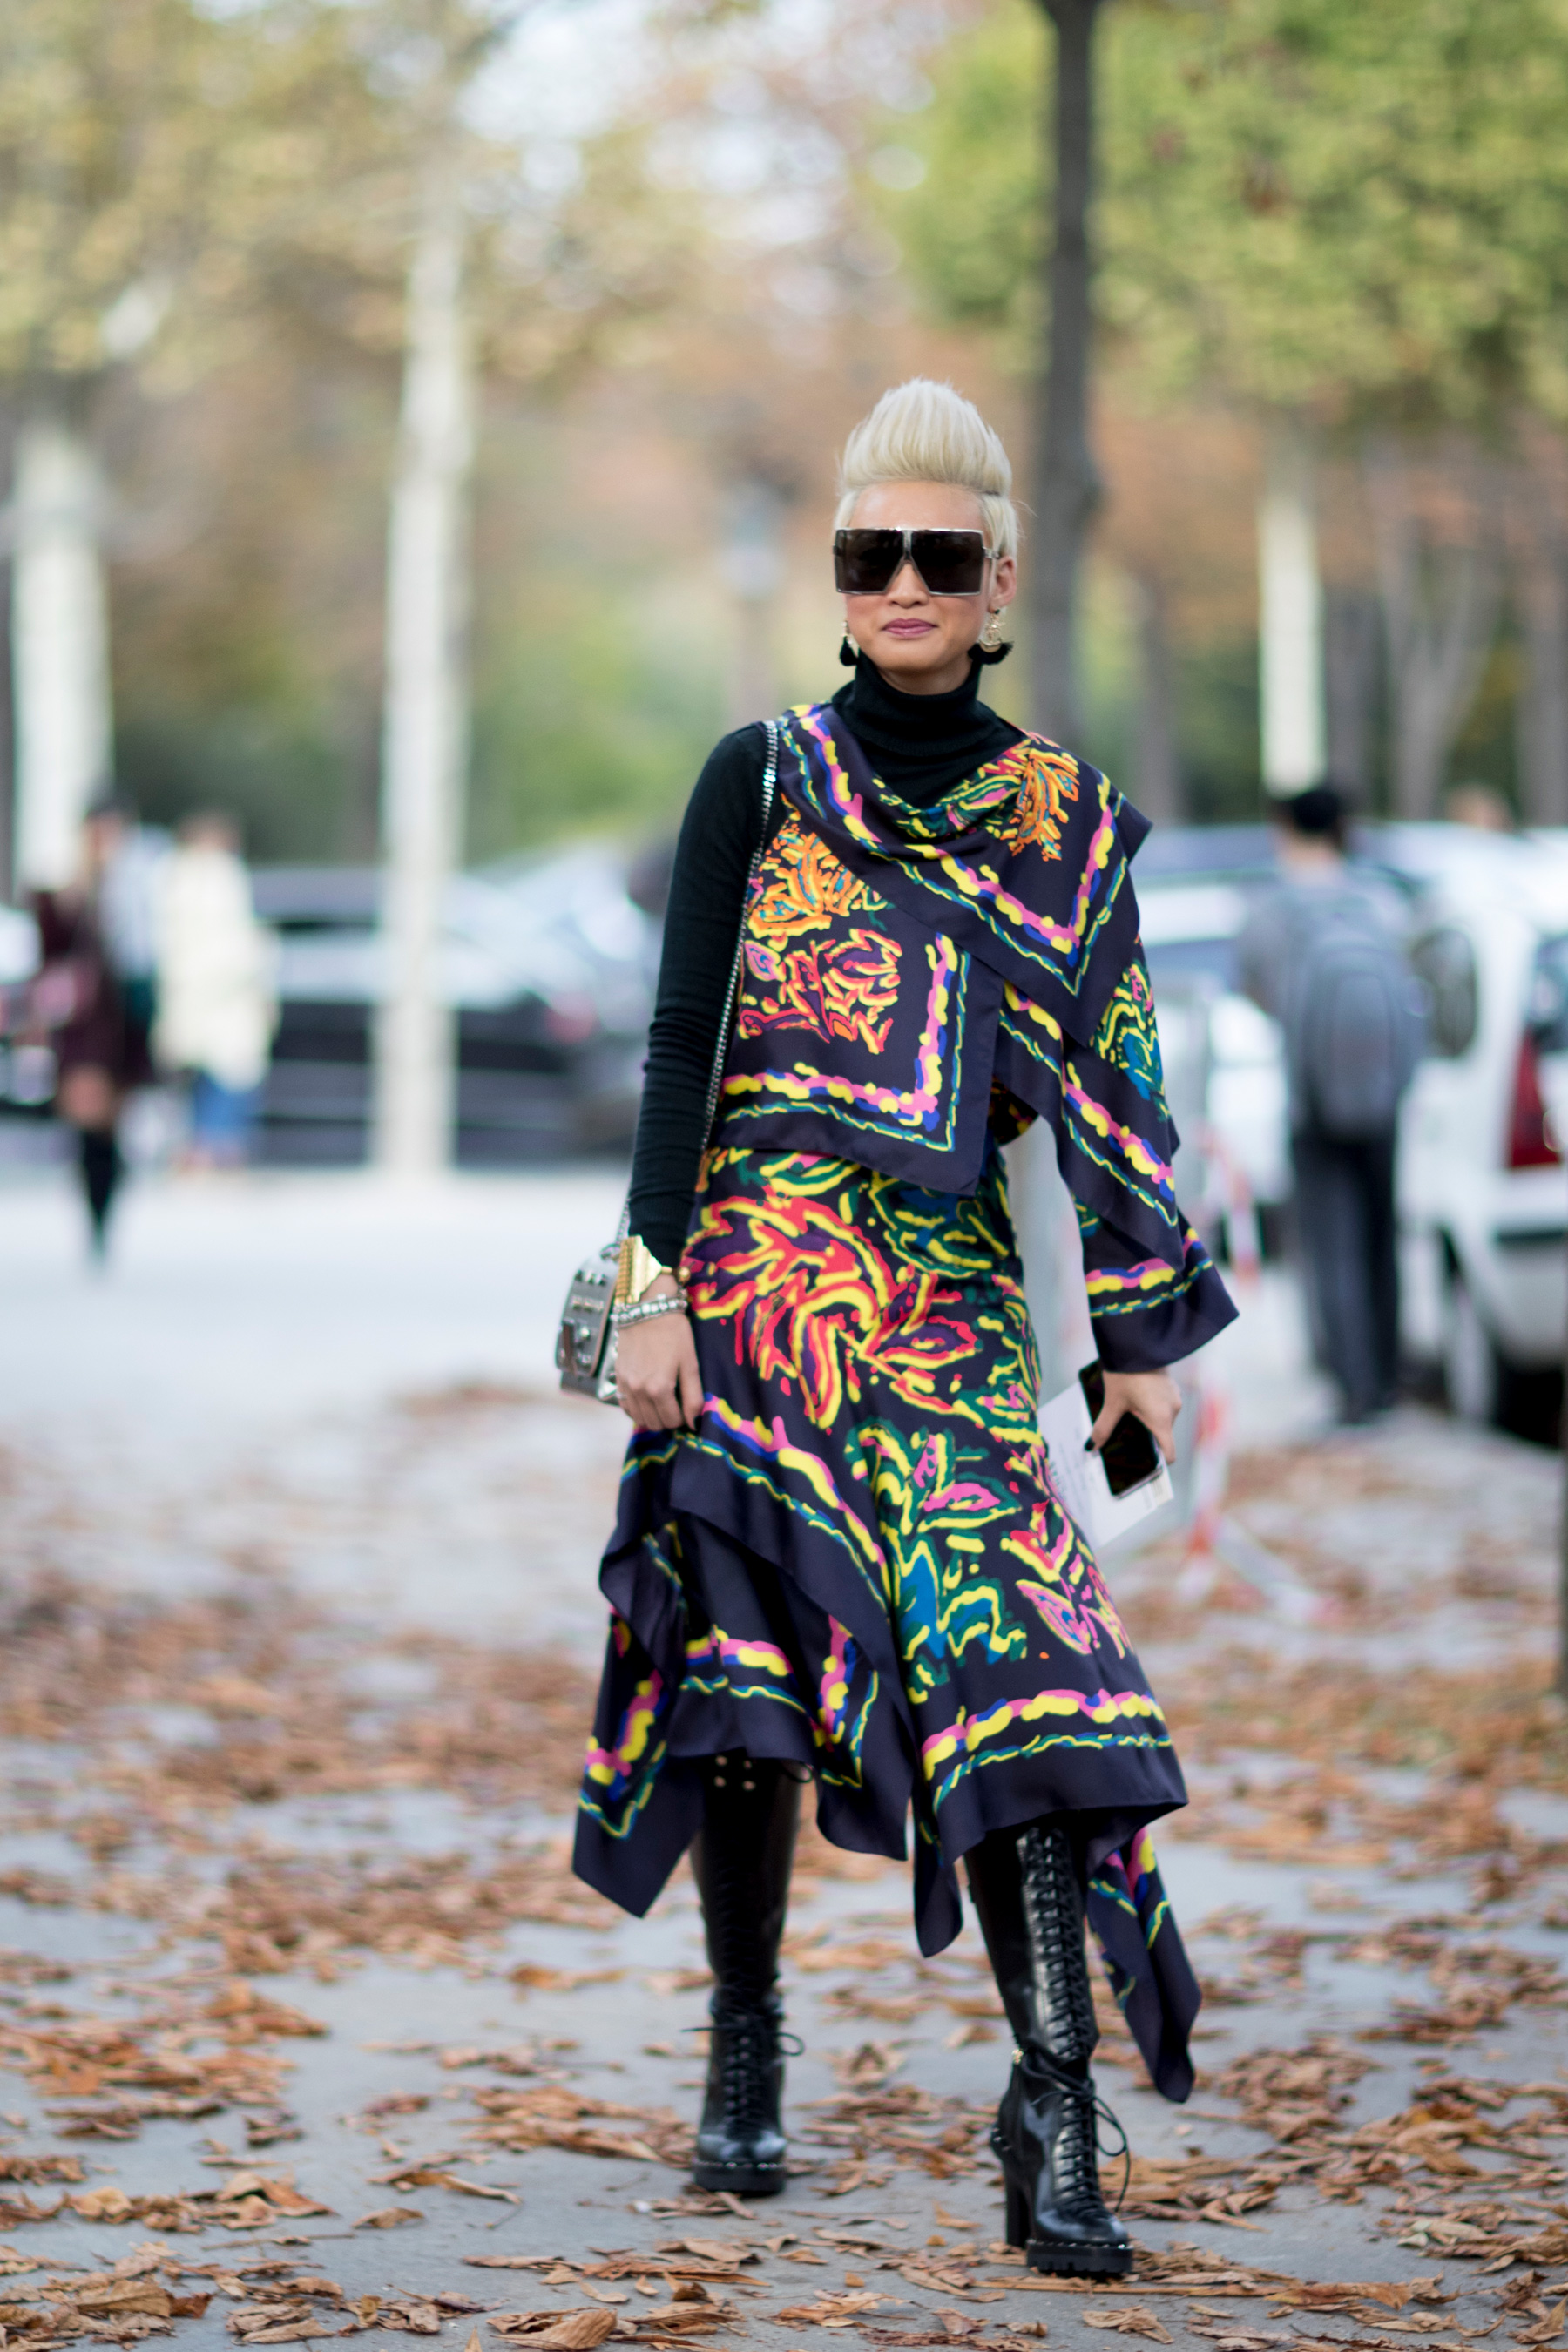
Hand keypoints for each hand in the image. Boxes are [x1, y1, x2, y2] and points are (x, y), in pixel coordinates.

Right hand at [615, 1274, 702, 1430]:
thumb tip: (693, 1423)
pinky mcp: (617, 1376)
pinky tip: (646, 1399)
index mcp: (659, 1388)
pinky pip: (625, 1405)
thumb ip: (693, 1396)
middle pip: (654, 1423)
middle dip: (668, 1419)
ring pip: (638, 1417)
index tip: (687, 1406)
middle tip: (677, 1405)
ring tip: (663, 1403)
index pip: (672, 1421)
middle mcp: (639, 1390)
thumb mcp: (690, 1363)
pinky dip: (636, 1409)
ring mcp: (625, 1384)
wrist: (647, 1308)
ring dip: (652, 1416)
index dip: (683, 1418)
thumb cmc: (674, 1333)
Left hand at [1089, 1368, 1180, 1463]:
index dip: (1158, 1462)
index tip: (1144, 1464)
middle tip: (1125, 1438)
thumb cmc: (1126, 1372)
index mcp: (1162, 1419)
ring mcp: (1173, 1396)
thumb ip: (1103, 1427)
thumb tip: (1092, 1447)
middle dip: (1145, 1437)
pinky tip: (1133, 1399)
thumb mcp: (1112, 1402)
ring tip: (1126, 1415)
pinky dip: (1150, 1406)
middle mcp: (1173, 1410)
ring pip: (1161, 1418)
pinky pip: (1162, 1404)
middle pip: (1162, 1434)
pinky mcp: (1170, 1385)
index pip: (1169, 1452)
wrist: (1135, 1340)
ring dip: (1146, 1419)